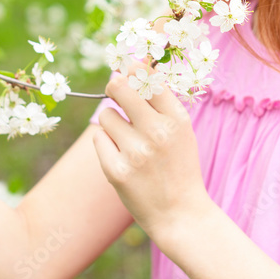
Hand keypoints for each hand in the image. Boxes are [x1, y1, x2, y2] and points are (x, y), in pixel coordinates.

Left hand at [93, 60, 213, 240]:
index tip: (129, 68)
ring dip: (112, 122)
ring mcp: (135, 153)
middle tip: (115, 89)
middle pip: (118, 87)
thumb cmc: (178, 166)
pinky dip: (106, 144)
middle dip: (114, 85)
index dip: (134, 69)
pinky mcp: (116, 172)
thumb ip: (160, 100)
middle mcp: (157, 133)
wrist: (180, 214)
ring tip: (128, 139)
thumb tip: (133, 64)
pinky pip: (98, 139)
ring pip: (106, 115)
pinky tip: (122, 156)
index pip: (148, 78)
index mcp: (177, 119)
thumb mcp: (181, 130)